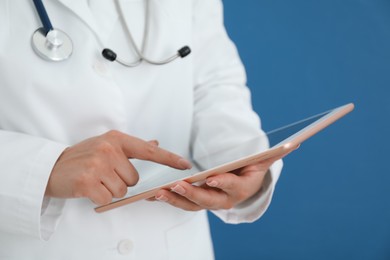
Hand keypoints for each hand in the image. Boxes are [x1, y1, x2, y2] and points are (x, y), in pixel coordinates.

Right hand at [45, 130, 191, 204]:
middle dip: (121, 181)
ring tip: (96, 180)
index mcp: (116, 139)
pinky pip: (109, 199)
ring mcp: (98, 165)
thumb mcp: (107, 146)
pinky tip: (89, 188)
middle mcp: (109, 149)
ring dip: (111, 190)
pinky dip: (100, 198)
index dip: (169, 158)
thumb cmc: (83, 157)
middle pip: (134, 178)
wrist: (53, 167)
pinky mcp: (88, 182)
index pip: (149, 150)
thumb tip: (155, 142)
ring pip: (123, 190)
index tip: (185, 165)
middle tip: (104, 174)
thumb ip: (132, 147)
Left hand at [153, 156, 279, 210]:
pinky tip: (154, 194)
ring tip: (159, 193)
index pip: (232, 187)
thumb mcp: (263, 161)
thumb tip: (295, 143)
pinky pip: (182, 203)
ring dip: (175, 200)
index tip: (211, 178)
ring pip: (192, 205)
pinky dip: (169, 199)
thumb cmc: (250, 170)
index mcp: (241, 189)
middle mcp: (225, 200)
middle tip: (176, 186)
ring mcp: (209, 202)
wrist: (243, 185)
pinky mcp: (197, 201)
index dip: (223, 183)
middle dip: (192, 194)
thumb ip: (275, 153)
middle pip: (208, 200)